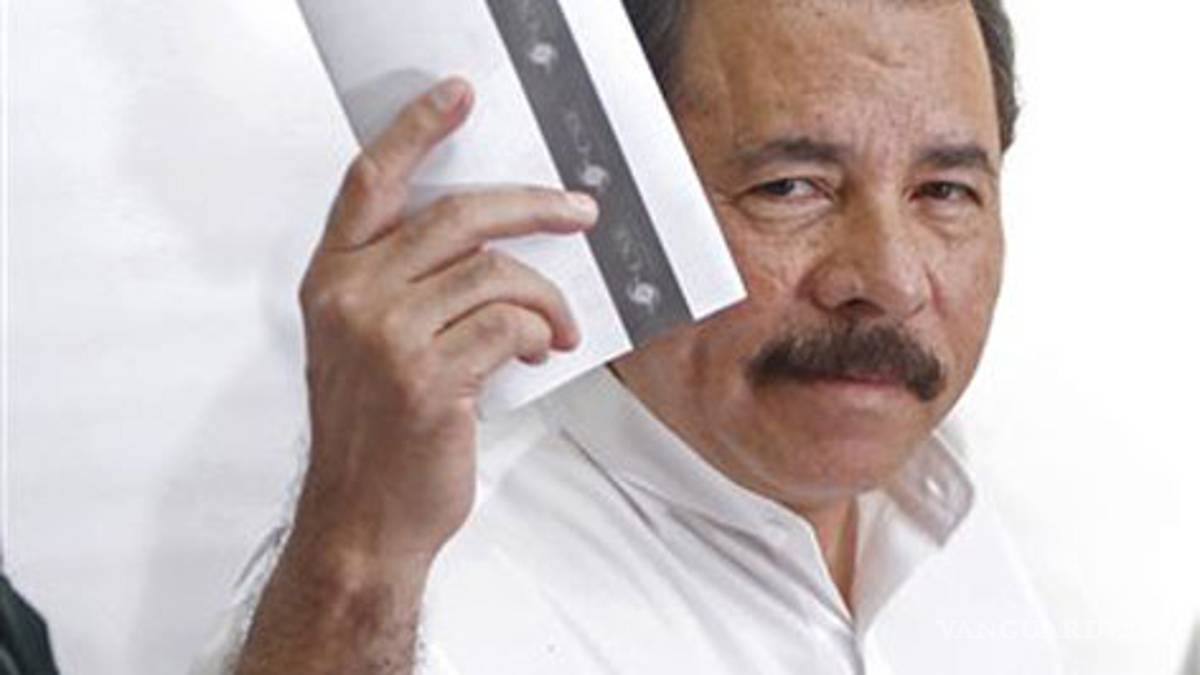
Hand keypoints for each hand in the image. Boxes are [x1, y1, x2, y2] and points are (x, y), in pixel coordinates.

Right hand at [294, 77, 598, 562]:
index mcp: (333, 279)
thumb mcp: (366, 345)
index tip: (458, 97)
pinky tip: (540, 352)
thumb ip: (407, 286)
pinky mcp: (428, 377)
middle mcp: (352, 297)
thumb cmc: (375, 434)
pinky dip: (540, 332)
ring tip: (559, 325)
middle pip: (458, 214)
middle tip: (578, 210)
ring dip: (546, 294)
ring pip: (496, 272)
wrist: (363, 520)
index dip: (416, 129)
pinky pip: (510, 324)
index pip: (371, 181)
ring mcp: (387, 337)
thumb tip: (496, 247)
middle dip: (533, 207)